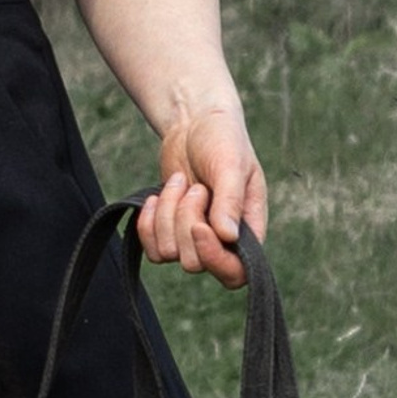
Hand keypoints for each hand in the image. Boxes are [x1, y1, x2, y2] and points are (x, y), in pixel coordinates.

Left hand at [137, 105, 267, 289]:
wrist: (194, 124)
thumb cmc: (222, 140)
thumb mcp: (231, 165)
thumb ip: (230, 200)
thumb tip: (228, 237)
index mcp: (248, 231)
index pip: (235, 273)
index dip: (213, 259)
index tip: (199, 226)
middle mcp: (222, 242)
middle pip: (194, 262)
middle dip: (185, 220)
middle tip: (197, 187)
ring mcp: (193, 238)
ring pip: (168, 252)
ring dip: (167, 214)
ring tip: (180, 182)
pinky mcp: (169, 231)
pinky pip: (152, 248)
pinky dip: (148, 223)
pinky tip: (155, 196)